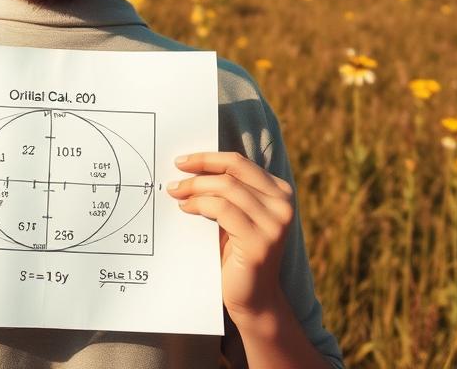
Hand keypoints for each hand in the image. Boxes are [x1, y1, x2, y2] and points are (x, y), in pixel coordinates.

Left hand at [166, 150, 294, 324]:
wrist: (254, 299)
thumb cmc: (238, 252)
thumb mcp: (236, 214)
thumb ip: (226, 190)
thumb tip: (190, 165)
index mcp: (280, 192)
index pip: (239, 162)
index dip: (208, 157)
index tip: (182, 160)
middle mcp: (283, 204)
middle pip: (232, 171)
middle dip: (199, 169)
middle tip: (174, 178)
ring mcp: (275, 224)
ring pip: (226, 188)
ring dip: (195, 187)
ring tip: (176, 193)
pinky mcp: (260, 242)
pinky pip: (222, 210)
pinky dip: (200, 204)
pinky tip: (186, 208)